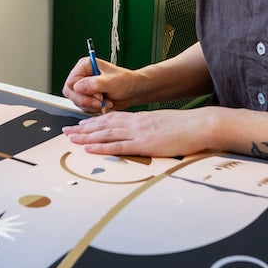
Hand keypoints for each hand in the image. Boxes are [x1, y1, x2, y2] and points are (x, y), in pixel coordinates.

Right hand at [62, 56, 140, 113]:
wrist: (134, 91)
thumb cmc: (126, 81)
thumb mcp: (112, 82)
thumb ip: (95, 84)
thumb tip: (78, 87)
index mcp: (85, 66)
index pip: (71, 82)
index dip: (82, 92)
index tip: (97, 95)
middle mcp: (82, 76)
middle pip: (71, 93)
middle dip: (86, 101)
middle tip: (100, 101)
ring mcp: (84, 87)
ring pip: (77, 101)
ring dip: (91, 106)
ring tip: (105, 101)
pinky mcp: (88, 97)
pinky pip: (83, 107)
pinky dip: (93, 109)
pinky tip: (104, 104)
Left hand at [62, 108, 215, 157]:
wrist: (200, 125)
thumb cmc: (186, 127)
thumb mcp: (163, 124)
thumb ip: (150, 129)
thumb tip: (144, 136)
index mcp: (140, 118)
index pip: (111, 118)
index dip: (93, 122)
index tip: (80, 125)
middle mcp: (135, 123)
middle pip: (103, 125)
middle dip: (83, 129)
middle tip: (66, 131)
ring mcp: (139, 133)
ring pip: (106, 134)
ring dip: (86, 137)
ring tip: (71, 139)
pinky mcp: (144, 144)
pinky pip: (118, 146)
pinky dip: (102, 147)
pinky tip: (89, 149)